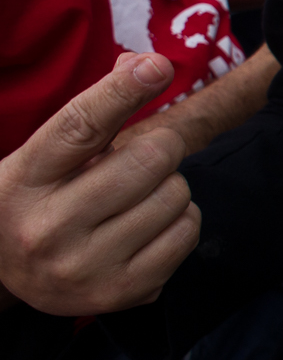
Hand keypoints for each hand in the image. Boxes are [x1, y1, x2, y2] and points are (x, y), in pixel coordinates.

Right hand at [0, 53, 200, 315]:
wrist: (5, 274)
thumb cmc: (39, 197)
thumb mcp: (43, 155)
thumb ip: (94, 110)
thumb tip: (147, 64)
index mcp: (23, 180)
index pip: (78, 126)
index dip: (122, 91)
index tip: (157, 67)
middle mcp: (47, 228)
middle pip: (147, 159)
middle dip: (160, 148)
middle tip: (145, 158)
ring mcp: (84, 267)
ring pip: (176, 195)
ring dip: (171, 186)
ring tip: (138, 197)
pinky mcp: (121, 294)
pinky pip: (187, 233)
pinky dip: (181, 220)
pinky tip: (150, 225)